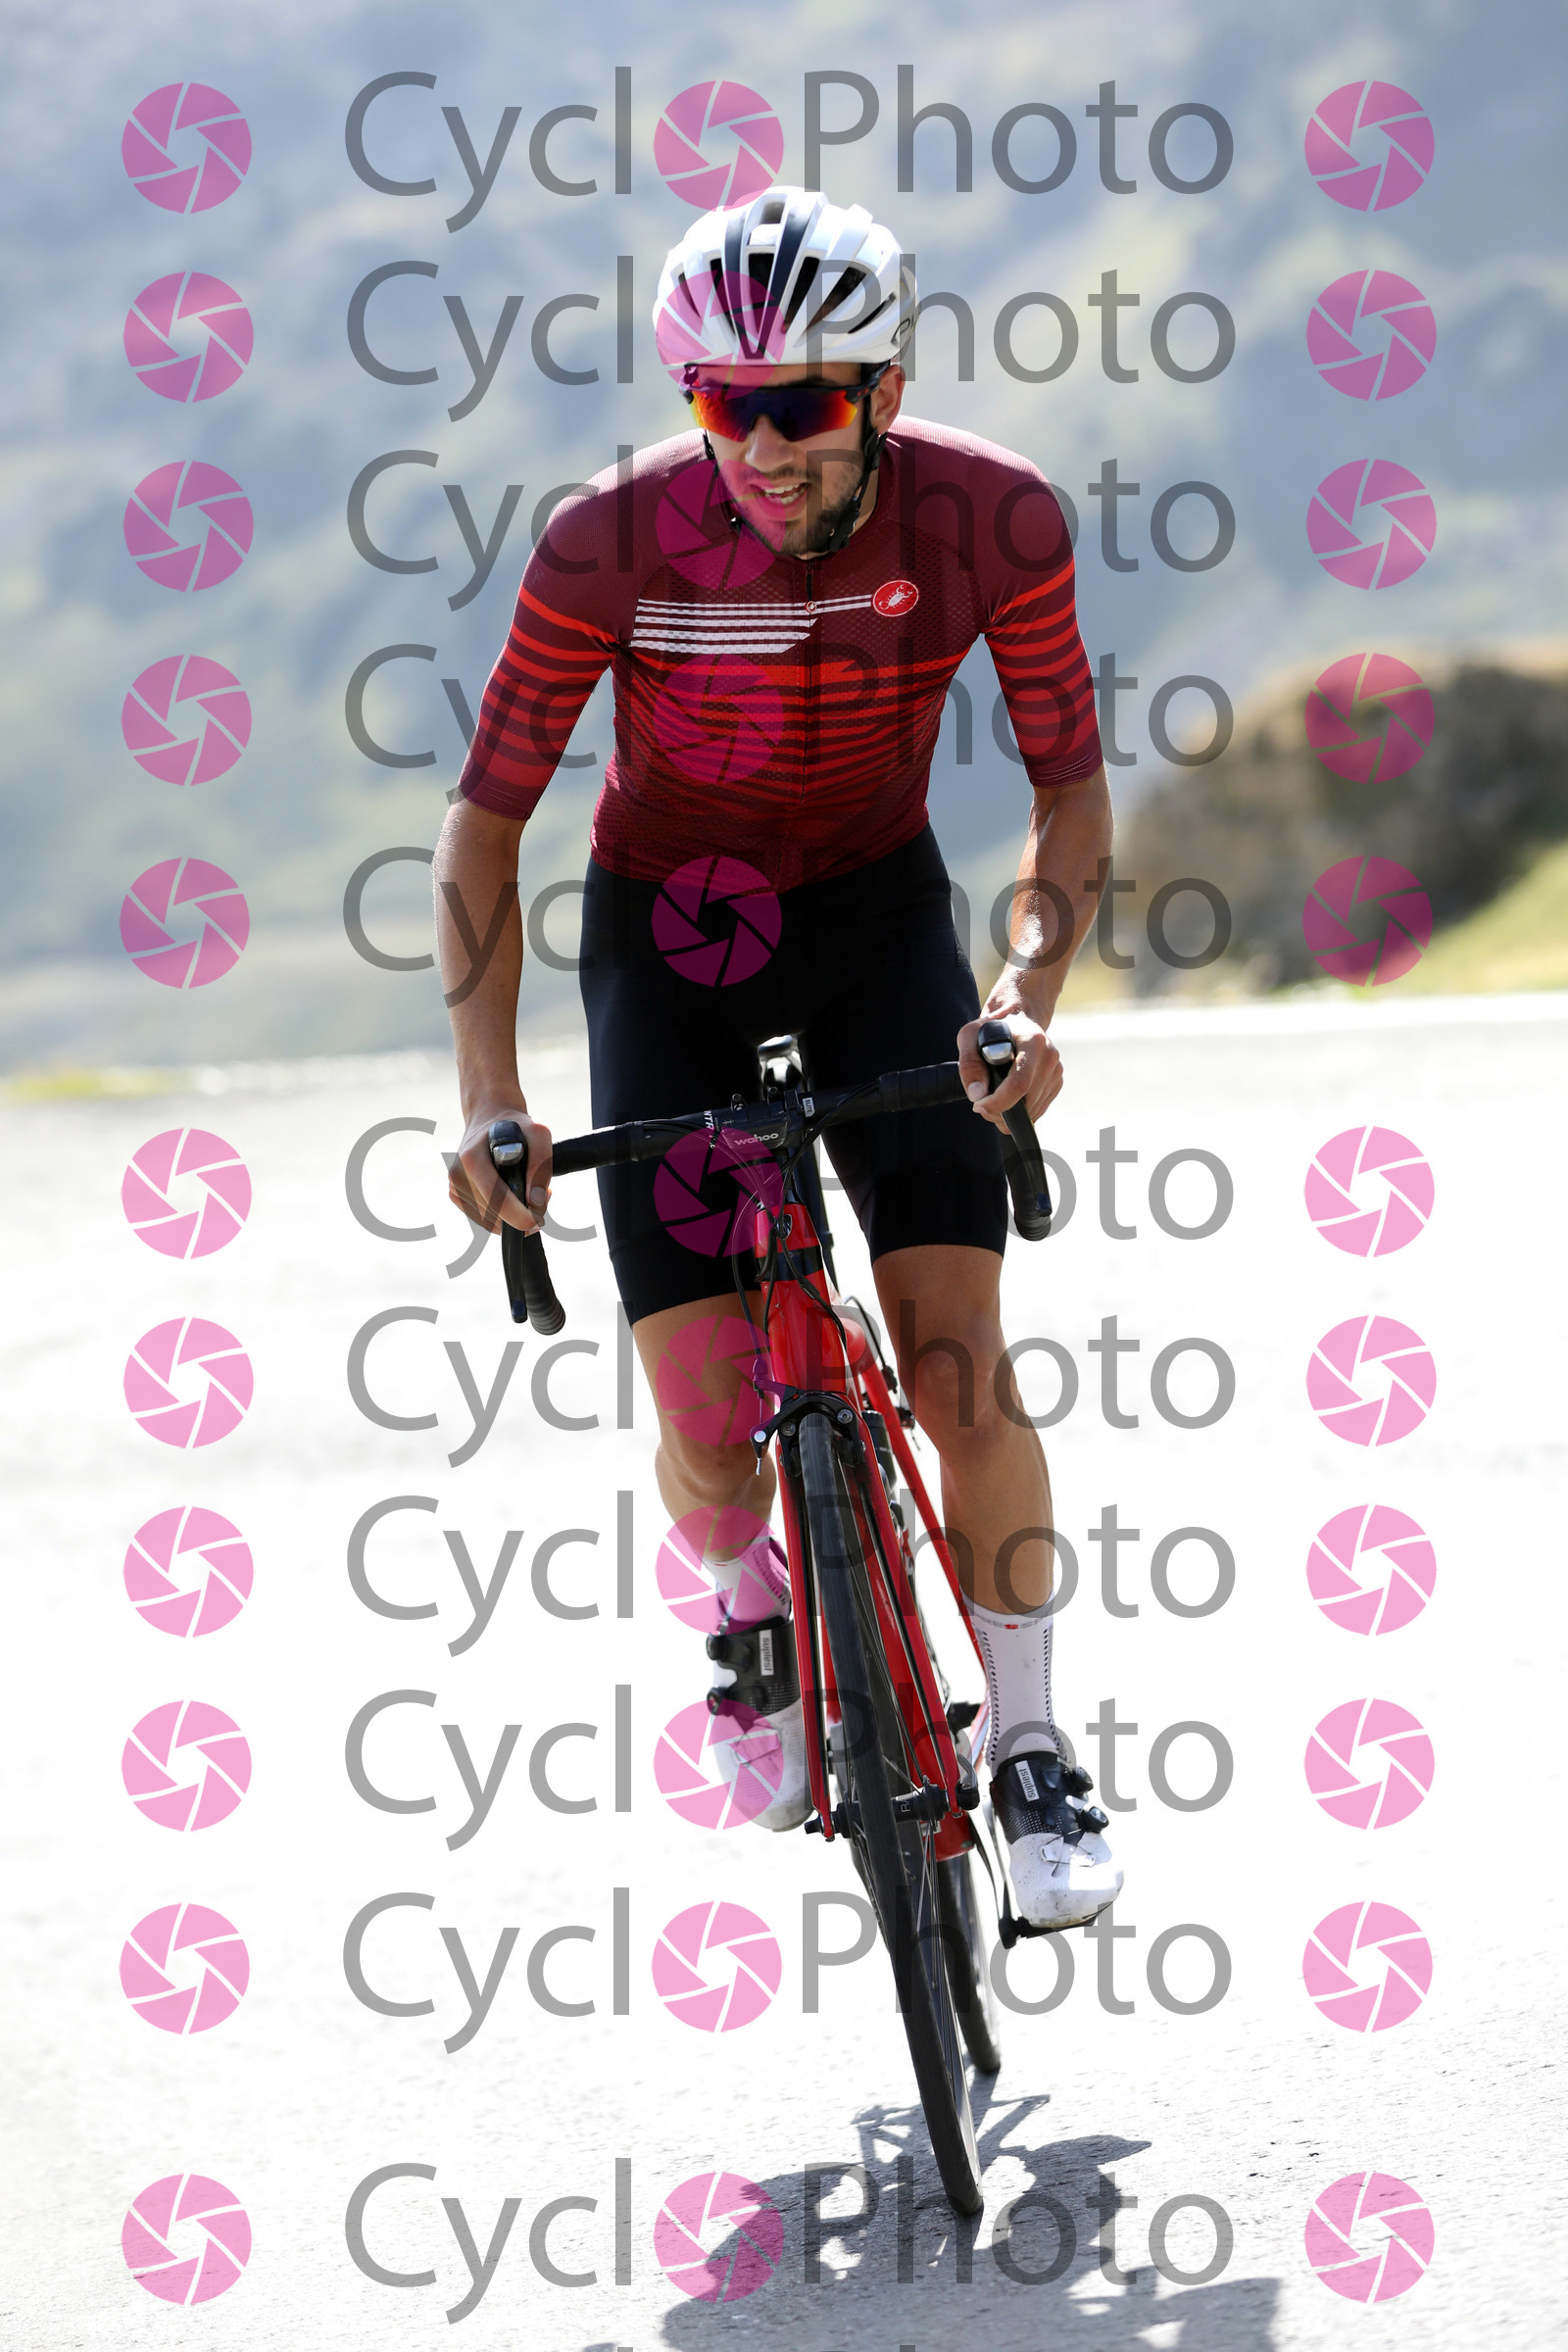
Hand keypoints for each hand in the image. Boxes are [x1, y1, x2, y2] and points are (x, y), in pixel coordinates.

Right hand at [449, 1103, 552, 1233]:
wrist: (490, 1118)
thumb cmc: (516, 1126)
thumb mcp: (538, 1133)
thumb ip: (541, 1165)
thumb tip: (535, 1202)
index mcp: (472, 1159)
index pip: (495, 1200)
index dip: (519, 1217)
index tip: (538, 1220)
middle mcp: (458, 1174)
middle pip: (493, 1214)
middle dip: (522, 1215)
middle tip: (543, 1196)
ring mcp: (454, 1186)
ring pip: (489, 1221)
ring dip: (513, 1216)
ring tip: (528, 1190)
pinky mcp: (455, 1194)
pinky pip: (483, 1219)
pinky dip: (501, 1215)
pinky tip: (511, 1195)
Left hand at [956, 1011, 1062, 1127]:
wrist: (1018, 1020)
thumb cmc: (992, 1029)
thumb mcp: (970, 1035)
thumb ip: (969, 1063)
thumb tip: (977, 1094)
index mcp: (1033, 1041)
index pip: (1019, 1083)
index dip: (998, 1102)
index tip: (979, 1105)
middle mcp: (1049, 1056)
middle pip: (1027, 1101)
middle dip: (1001, 1112)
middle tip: (981, 1106)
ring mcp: (1056, 1071)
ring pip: (1033, 1109)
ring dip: (1010, 1114)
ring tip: (993, 1100)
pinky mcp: (1056, 1082)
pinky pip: (1038, 1109)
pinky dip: (1021, 1111)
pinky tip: (1008, 1098)